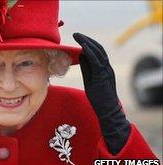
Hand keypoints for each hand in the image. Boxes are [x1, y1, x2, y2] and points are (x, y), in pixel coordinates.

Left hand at [73, 33, 129, 154]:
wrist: (107, 110)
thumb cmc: (98, 98)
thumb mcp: (90, 80)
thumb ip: (87, 68)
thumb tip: (81, 56)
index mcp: (104, 68)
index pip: (96, 52)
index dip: (88, 43)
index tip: (78, 38)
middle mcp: (107, 67)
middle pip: (98, 49)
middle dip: (87, 40)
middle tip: (76, 34)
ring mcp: (106, 71)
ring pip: (98, 53)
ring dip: (87, 43)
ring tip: (78, 37)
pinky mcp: (103, 76)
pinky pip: (97, 61)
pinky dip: (90, 53)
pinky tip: (83, 47)